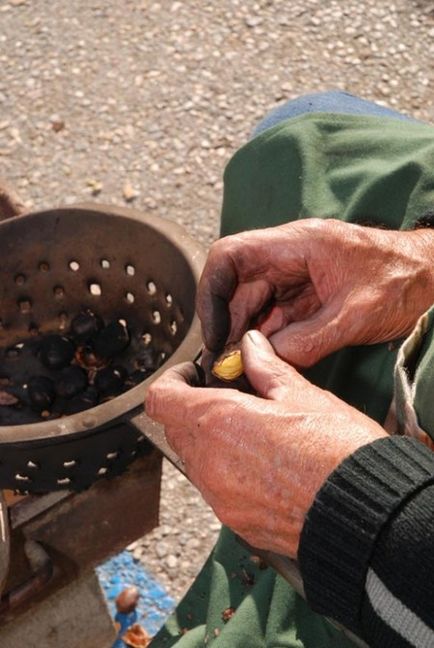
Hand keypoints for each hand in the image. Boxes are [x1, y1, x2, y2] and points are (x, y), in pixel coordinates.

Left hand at [145, 330, 385, 557]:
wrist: (368, 512)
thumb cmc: (338, 451)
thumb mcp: (302, 395)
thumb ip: (266, 369)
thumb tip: (250, 346)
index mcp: (219, 422)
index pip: (161, 399)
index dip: (173, 381)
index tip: (196, 374)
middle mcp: (209, 463)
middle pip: (177, 429)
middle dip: (195, 408)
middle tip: (231, 397)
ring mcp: (220, 498)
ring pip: (196, 460)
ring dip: (211, 441)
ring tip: (253, 431)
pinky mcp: (236, 522)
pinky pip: (216, 489)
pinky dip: (227, 471)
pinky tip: (265, 464)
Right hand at [197, 219, 433, 366]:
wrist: (433, 278)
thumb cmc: (404, 279)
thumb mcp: (356, 314)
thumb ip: (309, 339)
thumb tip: (266, 360)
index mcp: (295, 245)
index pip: (230, 256)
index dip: (212, 292)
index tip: (214, 332)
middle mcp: (287, 260)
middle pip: (237, 288)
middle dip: (226, 326)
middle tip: (223, 366)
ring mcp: (295, 280)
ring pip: (252, 308)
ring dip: (242, 338)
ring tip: (236, 371)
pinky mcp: (304, 300)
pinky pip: (273, 321)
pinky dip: (263, 343)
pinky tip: (259, 364)